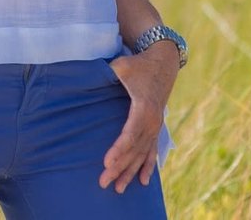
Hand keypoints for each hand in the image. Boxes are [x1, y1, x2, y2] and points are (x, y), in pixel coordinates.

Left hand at [99, 41, 178, 193]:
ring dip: (130, 172)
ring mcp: (156, 126)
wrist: (163, 62)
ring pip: (142, 155)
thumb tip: (87, 77)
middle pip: (134, 150)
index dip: (118, 149)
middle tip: (103, 182)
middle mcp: (152, 121)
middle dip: (119, 168)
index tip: (107, 163)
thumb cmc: (138, 64)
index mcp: (144, 107)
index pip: (130, 134)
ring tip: (118, 189)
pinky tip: (143, 182)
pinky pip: (152, 151)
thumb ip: (107, 72)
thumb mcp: (122, 66)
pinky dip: (148, 167)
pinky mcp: (156, 128)